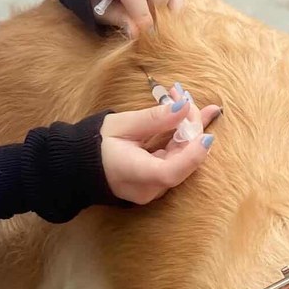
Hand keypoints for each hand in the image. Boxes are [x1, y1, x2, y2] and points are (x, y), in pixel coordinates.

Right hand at [99, 87, 219, 204]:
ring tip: (187, 101)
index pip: (171, 172)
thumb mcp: (122, 125)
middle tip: (187, 98)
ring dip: (188, 131)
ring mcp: (153, 189)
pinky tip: (186, 117)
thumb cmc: (96, 144)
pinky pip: (175, 162)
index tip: (207, 134)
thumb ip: (154, 118)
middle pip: (182, 162)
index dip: (193, 154)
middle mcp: (148, 188)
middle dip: (191, 129)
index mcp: (134, 174)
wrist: (80, 164)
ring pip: (182, 161)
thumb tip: (184, 107)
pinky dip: (181, 140)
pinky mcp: (156, 184)